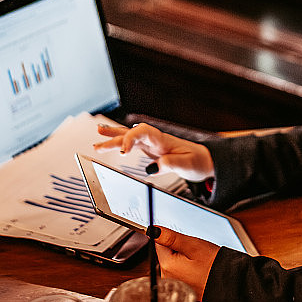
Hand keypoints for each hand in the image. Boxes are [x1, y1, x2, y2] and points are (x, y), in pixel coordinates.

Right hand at [94, 123, 214, 182]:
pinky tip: (110, 141)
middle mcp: (155, 139)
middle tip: (98, 147)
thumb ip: (169, 165)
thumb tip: (151, 168)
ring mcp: (152, 143)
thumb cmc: (197, 161)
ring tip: (97, 133)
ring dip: (113, 136)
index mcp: (163, 140)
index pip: (143, 133)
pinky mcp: (151, 148)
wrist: (205, 159)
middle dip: (114, 140)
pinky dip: (120, 141)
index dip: (131, 140)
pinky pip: (132, 142)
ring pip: (129, 136)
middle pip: (131, 134)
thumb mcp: (186, 165)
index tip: (123, 153)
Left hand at [152, 226, 218, 299]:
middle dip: (177, 248)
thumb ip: (171, 237)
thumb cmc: (213, 265)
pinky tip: (197, 267)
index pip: (159, 243)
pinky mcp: (181, 286)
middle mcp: (166, 277)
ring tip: (198, 260)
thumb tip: (152, 230)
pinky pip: (179, 269)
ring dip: (183, 256)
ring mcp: (174, 283)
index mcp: (166, 266)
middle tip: (194, 251)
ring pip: (173, 260)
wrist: (228, 281)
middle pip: (165, 253)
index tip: (185, 241)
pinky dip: (187, 265)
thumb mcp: (192, 245)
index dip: (172, 238)